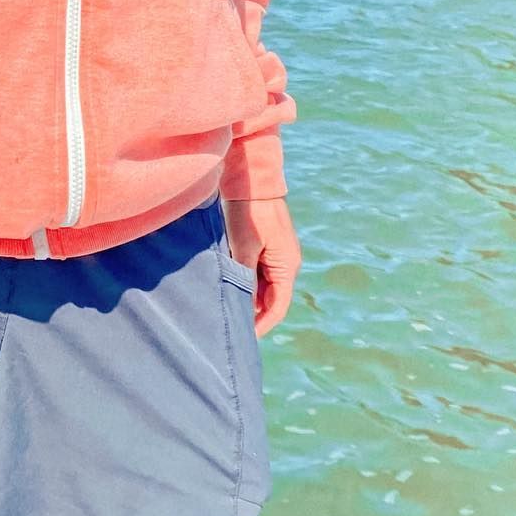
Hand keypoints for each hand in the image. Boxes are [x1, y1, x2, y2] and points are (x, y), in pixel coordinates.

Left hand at [221, 197, 299, 337]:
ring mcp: (278, 254)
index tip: (245, 337)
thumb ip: (244, 278)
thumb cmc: (248, 212)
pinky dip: (246, 282)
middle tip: (231, 326)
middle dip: (254, 314)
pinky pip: (259, 272)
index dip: (262, 324)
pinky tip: (229, 287)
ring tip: (227, 310)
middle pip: (271, 299)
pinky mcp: (267, 246)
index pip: (278, 306)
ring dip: (248, 297)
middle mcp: (287, 263)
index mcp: (287, 265)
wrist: (252, 178)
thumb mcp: (244, 247)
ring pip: (264, 286)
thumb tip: (243, 306)